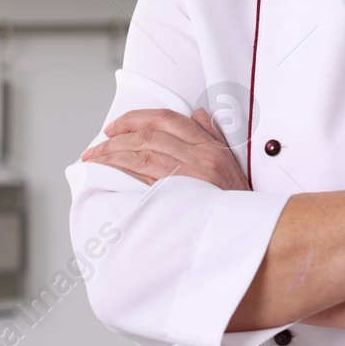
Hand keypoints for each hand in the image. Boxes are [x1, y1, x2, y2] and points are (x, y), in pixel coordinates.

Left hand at [80, 107, 249, 189]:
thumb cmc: (237, 200)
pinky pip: (144, 180)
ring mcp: (189, 178)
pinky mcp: (178, 198)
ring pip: (142, 155)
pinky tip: (109, 174)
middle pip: (149, 136)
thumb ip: (212, 135)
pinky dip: (123, 174)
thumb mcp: (231, 161)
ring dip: (113, 155)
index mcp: (209, 146)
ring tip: (96, 159)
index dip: (137, 118)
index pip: (168, 119)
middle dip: (117, 137)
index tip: (117, 126)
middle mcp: (199, 158)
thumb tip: (197, 115)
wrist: (248, 230)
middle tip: (98, 145)